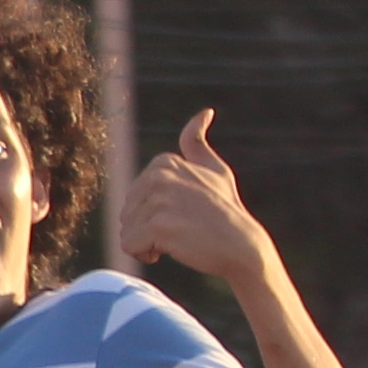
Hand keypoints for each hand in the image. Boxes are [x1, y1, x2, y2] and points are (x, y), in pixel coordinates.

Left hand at [114, 109, 273, 287]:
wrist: (242, 245)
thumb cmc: (225, 210)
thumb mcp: (214, 170)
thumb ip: (198, 143)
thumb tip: (204, 112)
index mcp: (164, 163)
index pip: (132, 199)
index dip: (152, 213)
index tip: (182, 212)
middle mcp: (160, 176)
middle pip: (126, 214)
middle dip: (147, 228)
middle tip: (181, 228)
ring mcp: (160, 199)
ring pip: (126, 231)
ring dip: (147, 243)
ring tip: (178, 239)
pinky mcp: (159, 224)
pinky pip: (128, 246)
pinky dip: (144, 255)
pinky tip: (169, 251)